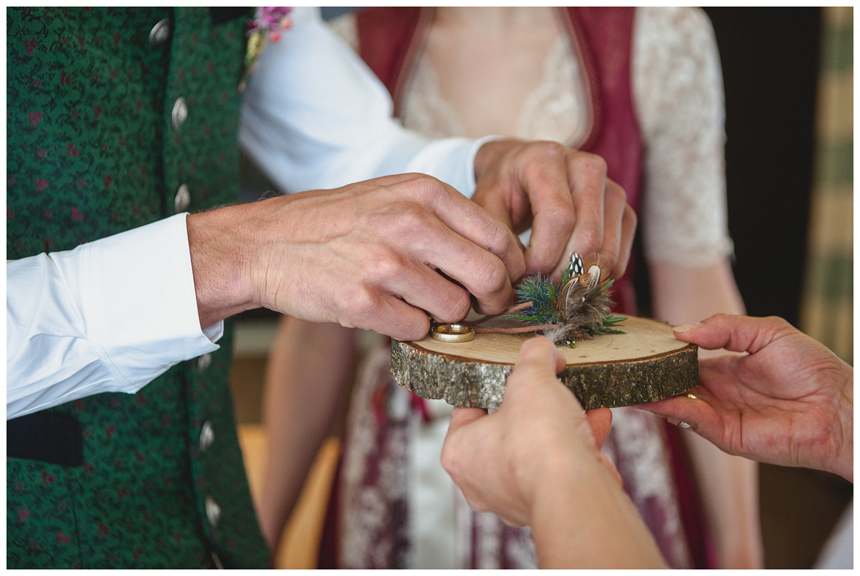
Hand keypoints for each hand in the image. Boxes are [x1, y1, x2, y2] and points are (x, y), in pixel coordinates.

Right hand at [187, 173, 524, 339]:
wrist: (266, 244)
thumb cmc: (338, 222)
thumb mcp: (393, 196)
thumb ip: (445, 219)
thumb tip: (501, 260)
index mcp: (424, 192)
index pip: (501, 239)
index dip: (509, 270)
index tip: (500, 284)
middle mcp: (409, 223)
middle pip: (490, 277)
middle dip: (491, 301)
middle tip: (477, 308)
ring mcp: (385, 263)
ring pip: (455, 310)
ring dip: (443, 317)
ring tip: (415, 303)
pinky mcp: (362, 302)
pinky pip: (416, 330)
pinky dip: (408, 329)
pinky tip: (386, 311)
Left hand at [442, 336, 664, 567]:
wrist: (577, 492)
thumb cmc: (538, 443)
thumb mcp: (530, 378)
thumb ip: (534, 356)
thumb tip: (542, 348)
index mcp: (460, 452)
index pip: (468, 408)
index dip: (491, 385)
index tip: (511, 373)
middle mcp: (482, 480)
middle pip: (507, 428)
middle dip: (534, 404)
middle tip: (548, 385)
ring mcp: (516, 495)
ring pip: (537, 448)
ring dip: (563, 420)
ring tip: (580, 397)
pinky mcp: (551, 502)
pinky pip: (562, 465)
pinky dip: (580, 441)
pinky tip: (597, 418)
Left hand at [472, 139, 635, 280]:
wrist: (521, 169)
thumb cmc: (502, 190)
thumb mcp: (485, 207)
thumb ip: (498, 239)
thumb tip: (517, 279)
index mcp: (547, 159)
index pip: (559, 217)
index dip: (542, 257)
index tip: (523, 276)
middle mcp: (587, 167)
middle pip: (588, 237)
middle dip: (560, 273)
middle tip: (537, 288)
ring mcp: (611, 188)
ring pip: (606, 251)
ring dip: (578, 280)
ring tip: (550, 286)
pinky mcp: (623, 210)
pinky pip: (618, 256)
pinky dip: (595, 278)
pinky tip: (570, 280)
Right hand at [639, 314, 852, 481]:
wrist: (841, 407)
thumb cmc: (814, 368)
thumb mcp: (766, 332)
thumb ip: (724, 327)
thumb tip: (681, 330)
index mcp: (726, 367)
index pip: (684, 359)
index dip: (663, 351)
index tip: (639, 342)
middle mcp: (718, 392)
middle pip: (673, 382)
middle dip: (649, 373)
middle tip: (621, 361)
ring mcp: (720, 414)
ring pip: (675, 402)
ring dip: (651, 392)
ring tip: (624, 379)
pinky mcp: (726, 435)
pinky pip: (691, 419)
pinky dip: (669, 408)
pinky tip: (651, 396)